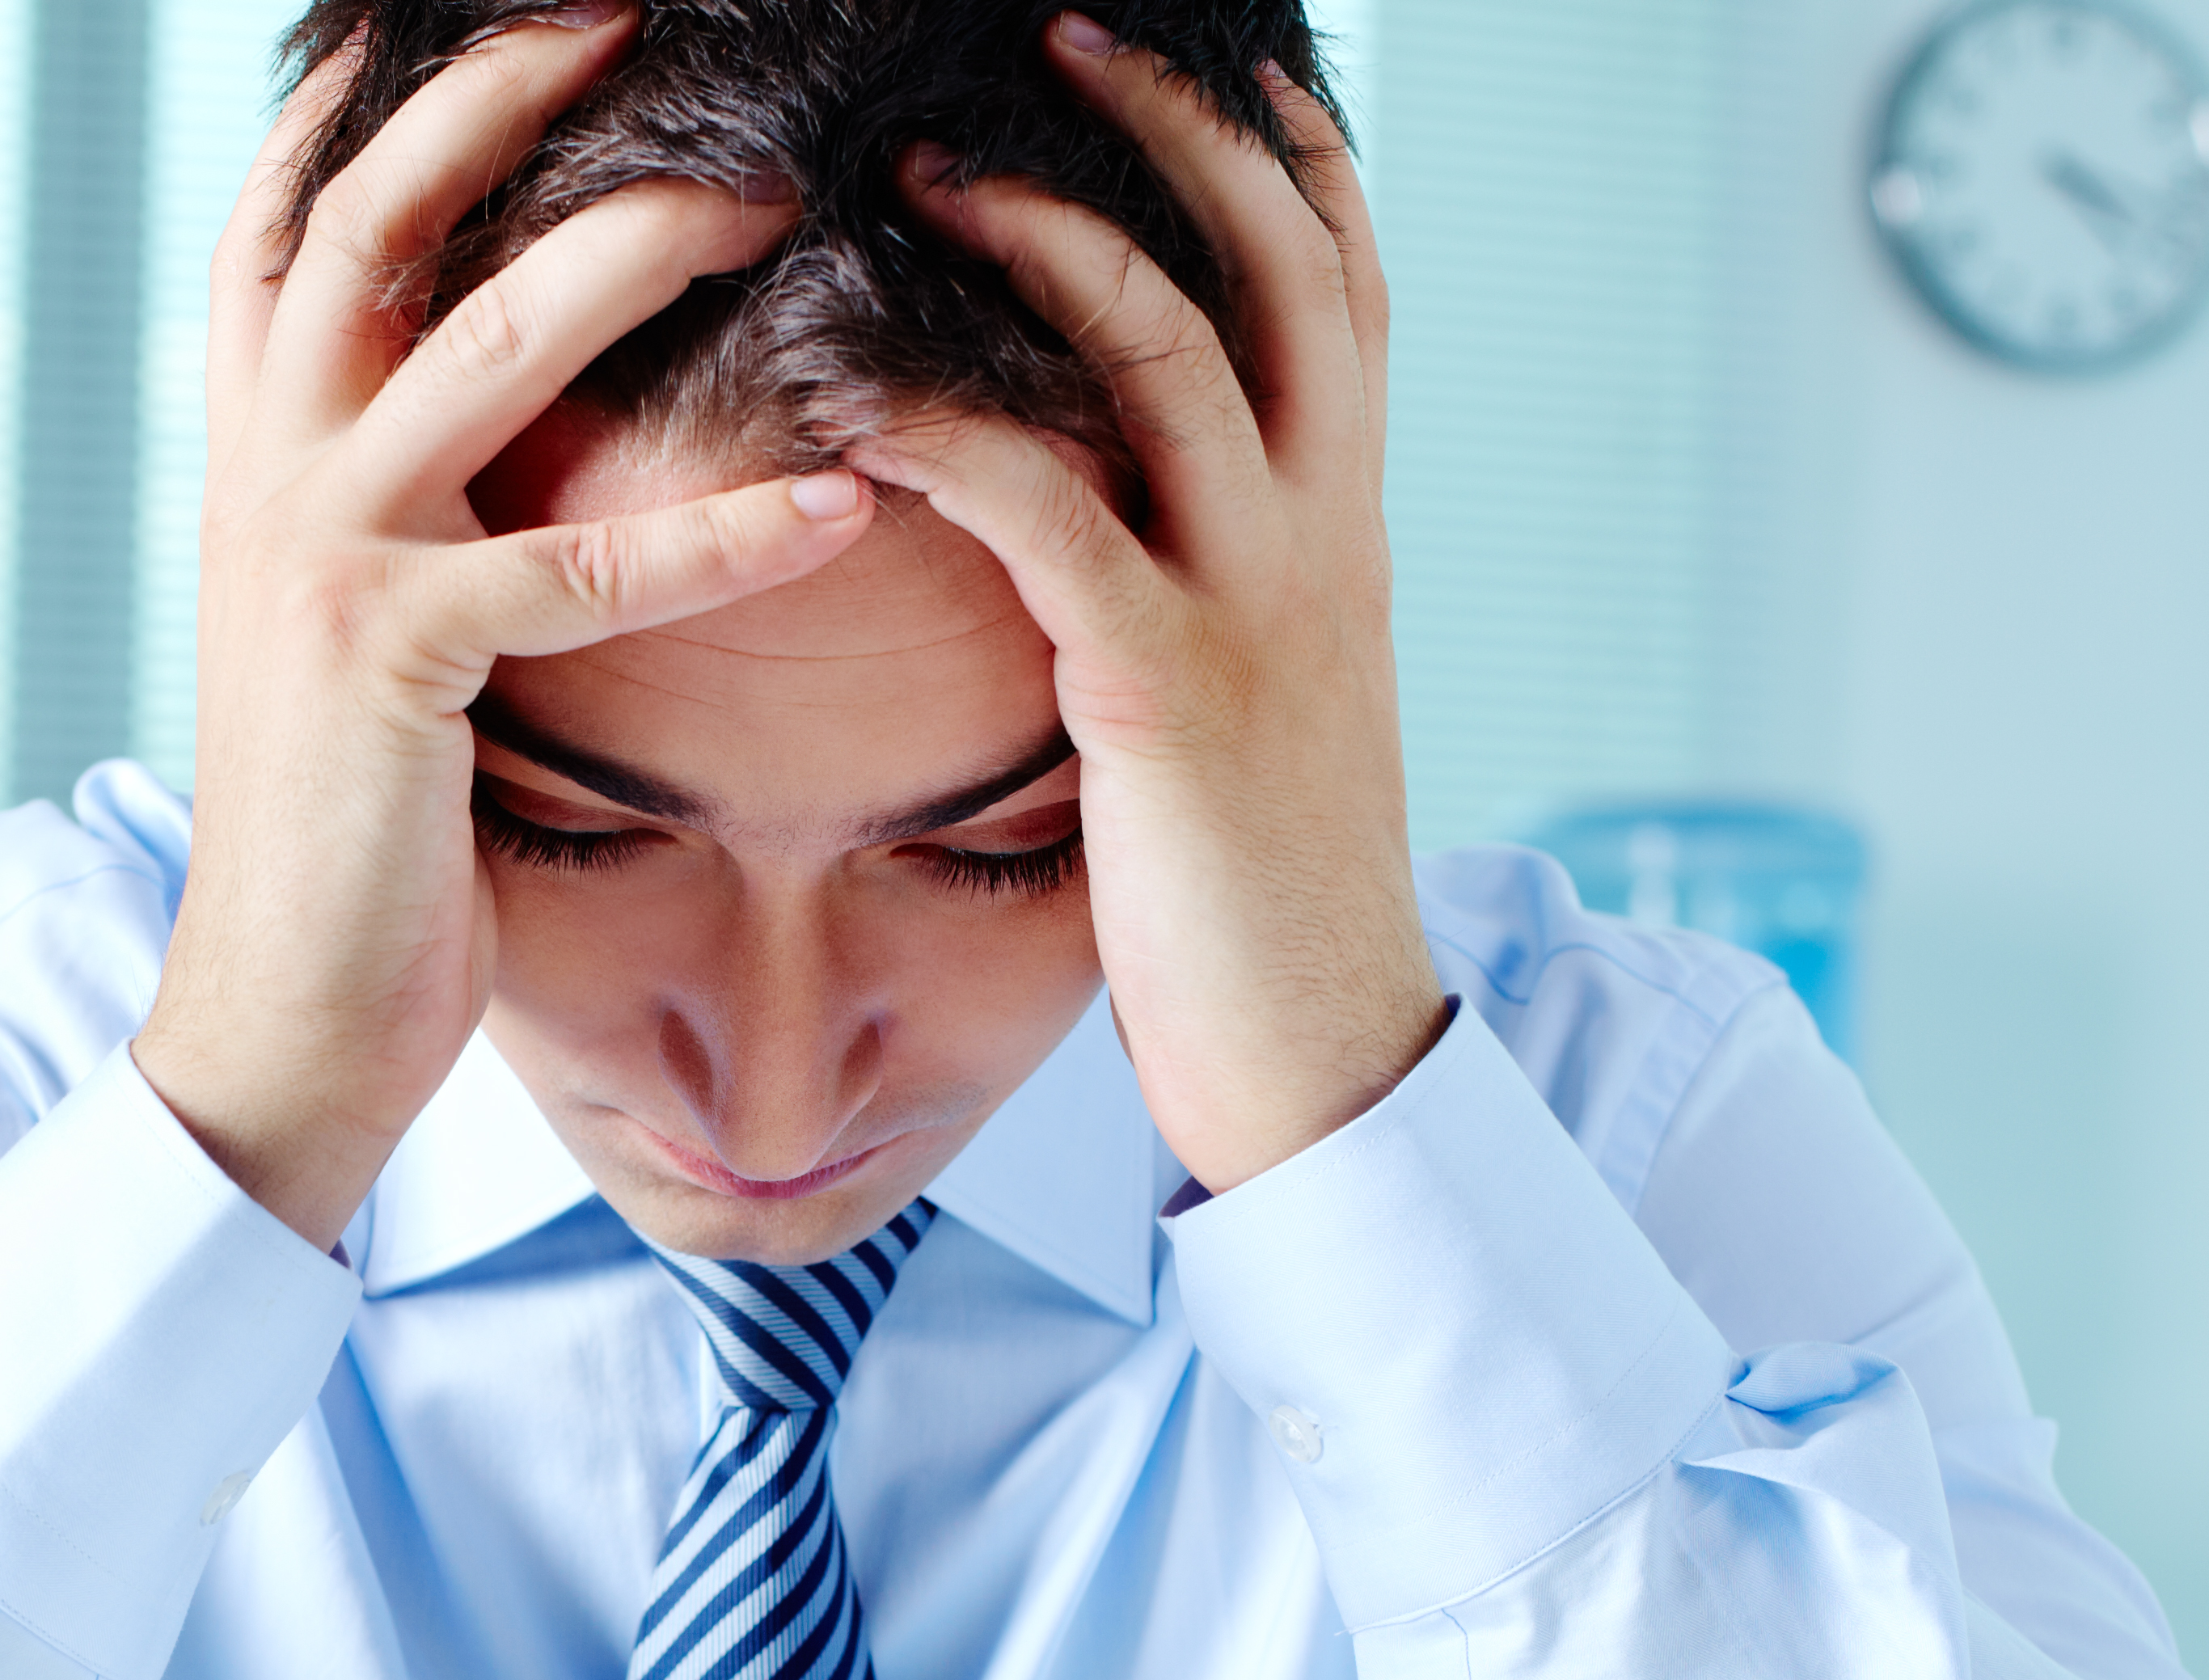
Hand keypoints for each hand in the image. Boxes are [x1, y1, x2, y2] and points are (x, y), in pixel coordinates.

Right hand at [134, 0, 875, 1249]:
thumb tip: (479, 408)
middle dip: (498, 90)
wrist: (279, 1015)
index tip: (457, 13)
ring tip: (768, 197)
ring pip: (481, 341)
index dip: (365, 100)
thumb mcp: (347, 629)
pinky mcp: (398, 664)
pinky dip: (722, 529)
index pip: (288, 219)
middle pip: (373, 216)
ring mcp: (321, 558)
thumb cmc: (351, 834)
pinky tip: (838, 496)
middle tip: (627, 12)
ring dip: (630, 247)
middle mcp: (267, 474)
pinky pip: (584, 566)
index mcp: (251, 454)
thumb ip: (393, 505)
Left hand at [865, 17, 1445, 1193]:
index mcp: (1348, 518)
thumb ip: (1228, 569)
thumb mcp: (1272, 688)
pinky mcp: (1164, 692)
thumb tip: (1149, 493)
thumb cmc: (1261, 881)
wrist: (1324, 1048)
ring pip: (1172, 349)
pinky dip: (958, 435)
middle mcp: (1324, 529)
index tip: (1200, 46)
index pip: (1344, 272)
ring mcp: (1255, 601)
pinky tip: (859, 393)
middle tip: (1060, 22)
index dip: (1281, 141)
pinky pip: (1057, 516)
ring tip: (928, 162)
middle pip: (1275, 254)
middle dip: (1173, 118)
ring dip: (1050, 232)